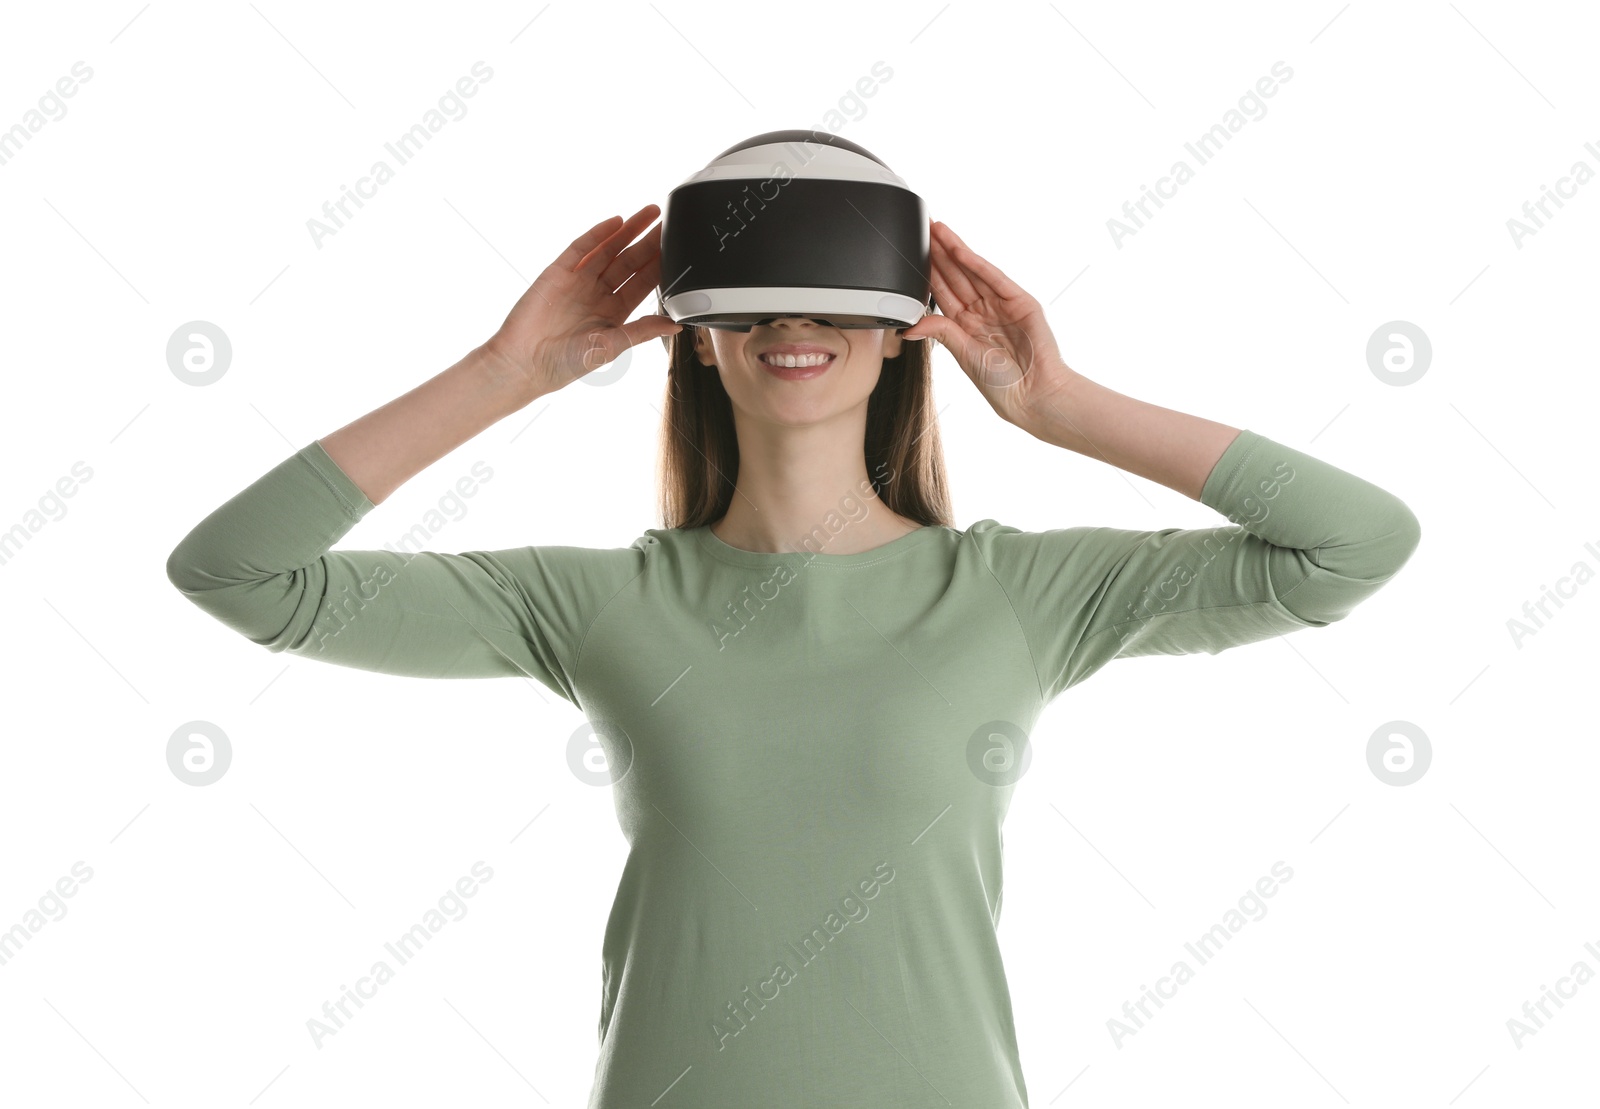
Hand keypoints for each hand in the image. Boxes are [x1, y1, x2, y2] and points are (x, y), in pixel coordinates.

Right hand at [483, 205, 682, 394]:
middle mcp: (597, 294)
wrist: (523, 363)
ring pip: (608, 250)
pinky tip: (616, 222)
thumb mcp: (611, 347)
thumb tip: (676, 324)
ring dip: (628, 231)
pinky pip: (580, 248)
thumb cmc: (566, 364)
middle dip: (648, 242)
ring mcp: (577, 281)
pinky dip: (598, 234)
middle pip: (629, 262)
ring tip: (650, 213)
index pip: (641, 283)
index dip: (658, 265)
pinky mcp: (557, 272)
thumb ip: (642, 331)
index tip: (677, 249)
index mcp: (613, 314)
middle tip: (668, 223)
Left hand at [901, 220, 1076, 431]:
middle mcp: (983, 311)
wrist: (1034, 396)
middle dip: (938, 254)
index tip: (911, 254)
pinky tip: (959, 249)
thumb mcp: (964, 355)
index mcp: (967, 326)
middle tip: (921, 229)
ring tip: (935, 230)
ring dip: (953, 250)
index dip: (928, 273)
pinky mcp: (1020, 301)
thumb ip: (941, 333)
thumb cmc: (1003, 385)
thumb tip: (909, 326)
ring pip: (972, 271)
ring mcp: (1002, 304)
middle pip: (955, 276)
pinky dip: (975, 263)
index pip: (943, 293)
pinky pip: (993, 278)